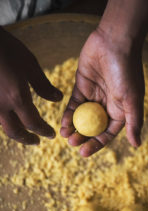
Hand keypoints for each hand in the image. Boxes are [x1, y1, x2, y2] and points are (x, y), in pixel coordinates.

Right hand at [0, 27, 62, 144]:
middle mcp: (1, 106)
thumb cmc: (5, 48)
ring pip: (3, 126)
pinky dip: (4, 120)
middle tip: (36, 141)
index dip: (43, 131)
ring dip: (15, 131)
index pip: (33, 123)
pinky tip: (9, 116)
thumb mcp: (29, 64)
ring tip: (24, 131)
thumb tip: (58, 98)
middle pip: (15, 132)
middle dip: (27, 139)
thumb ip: (43, 85)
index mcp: (17, 98)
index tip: (51, 134)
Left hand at [60, 28, 143, 156]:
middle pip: (92, 128)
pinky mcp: (81, 87)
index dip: (96, 144)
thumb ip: (133, 122)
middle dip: (82, 138)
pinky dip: (68, 114)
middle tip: (72, 144)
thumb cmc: (127, 72)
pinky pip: (73, 105)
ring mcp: (93, 98)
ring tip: (65, 136)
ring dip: (73, 128)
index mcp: (119, 112)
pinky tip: (63, 123)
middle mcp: (106, 107)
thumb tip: (136, 145)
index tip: (84, 152)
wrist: (114, 42)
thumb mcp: (132, 99)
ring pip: (81, 118)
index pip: (106, 133)